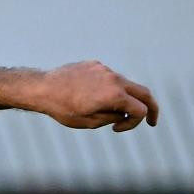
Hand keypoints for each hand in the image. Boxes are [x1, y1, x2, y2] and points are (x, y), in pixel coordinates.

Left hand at [31, 61, 158, 131]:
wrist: (40, 88)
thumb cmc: (61, 109)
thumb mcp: (88, 122)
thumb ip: (112, 118)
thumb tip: (124, 112)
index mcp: (115, 95)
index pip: (140, 110)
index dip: (133, 124)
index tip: (116, 129)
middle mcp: (114, 79)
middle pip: (144, 92)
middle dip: (151, 108)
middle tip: (152, 120)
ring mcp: (105, 69)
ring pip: (124, 84)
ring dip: (122, 98)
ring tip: (101, 109)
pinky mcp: (95, 64)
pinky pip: (107, 77)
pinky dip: (106, 89)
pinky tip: (86, 96)